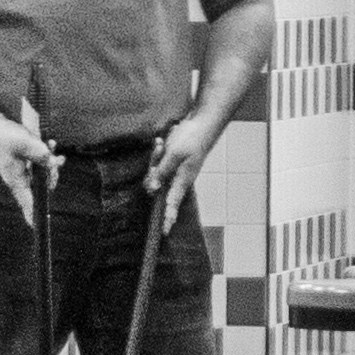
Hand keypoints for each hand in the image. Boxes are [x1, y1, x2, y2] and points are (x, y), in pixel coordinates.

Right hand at [0, 106, 57, 218]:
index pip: (27, 203)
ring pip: (41, 173)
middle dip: (52, 174)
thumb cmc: (3, 136)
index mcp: (16, 180)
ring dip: (50, 162)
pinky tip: (49, 143)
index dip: (32, 215)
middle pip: (41, 186)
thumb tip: (54, 163)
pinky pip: (38, 162)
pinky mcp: (23, 160)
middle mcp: (19, 178)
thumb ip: (40, 154)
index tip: (37, 227)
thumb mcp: (24, 144)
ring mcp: (21, 170)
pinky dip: (45, 155)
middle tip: (57, 160)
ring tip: (52, 146)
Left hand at [143, 110, 216, 233]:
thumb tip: (152, 188)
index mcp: (182, 180)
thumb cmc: (192, 139)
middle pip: (157, 185)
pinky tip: (161, 141)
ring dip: (156, 157)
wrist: (203, 122)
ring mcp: (176, 169)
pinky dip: (158, 152)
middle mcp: (178, 178)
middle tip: (160, 150)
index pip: (172, 204)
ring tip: (162, 143)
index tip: (165, 232)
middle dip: (153, 172)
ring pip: (156, 172)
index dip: (168, 218)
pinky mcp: (173, 161)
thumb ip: (161, 172)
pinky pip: (159, 161)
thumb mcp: (174, 155)